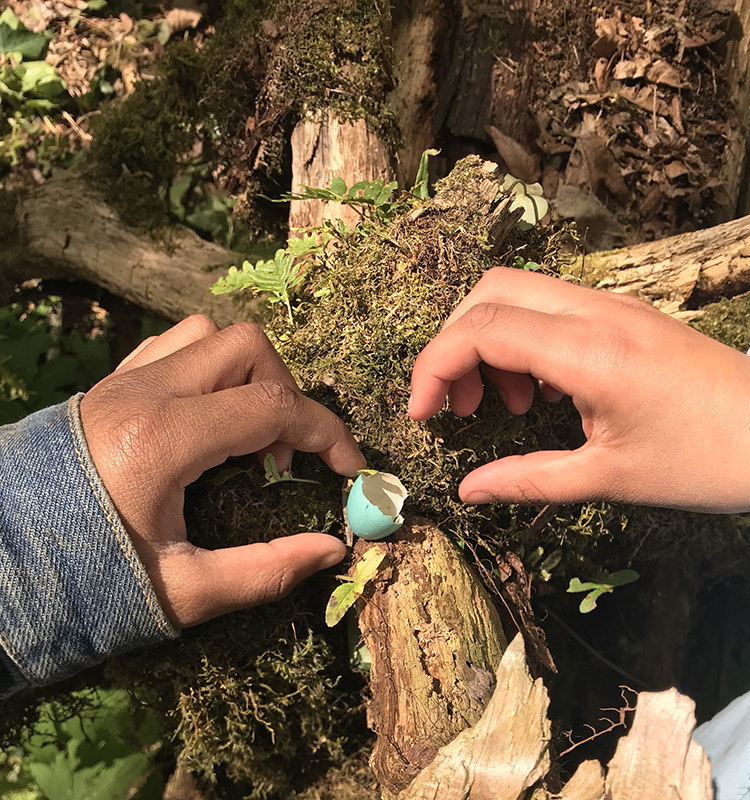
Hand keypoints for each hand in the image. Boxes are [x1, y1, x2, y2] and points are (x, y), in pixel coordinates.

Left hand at [80, 316, 365, 626]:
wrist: (0, 570)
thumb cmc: (87, 584)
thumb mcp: (183, 591)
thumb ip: (265, 571)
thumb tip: (331, 551)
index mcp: (161, 439)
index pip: (272, 406)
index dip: (327, 433)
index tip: (347, 468)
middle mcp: (142, 392)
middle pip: (246, 347)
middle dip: (285, 394)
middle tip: (280, 454)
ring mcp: (120, 381)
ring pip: (208, 335)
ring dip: (244, 374)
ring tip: (242, 432)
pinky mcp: (107, 385)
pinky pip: (172, 346)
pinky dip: (206, 369)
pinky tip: (205, 418)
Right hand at [409, 268, 749, 512]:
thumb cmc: (704, 459)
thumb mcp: (609, 479)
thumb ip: (528, 480)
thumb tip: (468, 490)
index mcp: (589, 352)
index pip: (480, 328)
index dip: (435, 367)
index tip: (423, 414)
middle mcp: (595, 312)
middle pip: (488, 292)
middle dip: (453, 346)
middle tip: (458, 406)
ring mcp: (611, 305)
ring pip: (516, 293)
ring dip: (487, 343)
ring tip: (501, 407)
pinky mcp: (621, 313)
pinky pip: (549, 308)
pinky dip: (521, 342)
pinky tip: (537, 393)